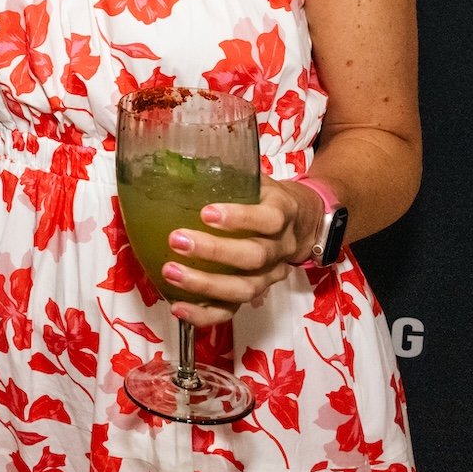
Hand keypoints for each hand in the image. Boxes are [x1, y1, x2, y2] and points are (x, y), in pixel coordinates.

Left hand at [157, 178, 320, 327]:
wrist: (302, 224)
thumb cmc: (265, 196)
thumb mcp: (255, 177)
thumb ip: (227, 170)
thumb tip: (175, 157)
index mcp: (282, 213)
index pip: (268, 218)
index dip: (240, 217)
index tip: (207, 212)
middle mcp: (279, 248)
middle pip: (253, 257)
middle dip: (214, 252)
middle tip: (177, 240)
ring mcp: (269, 276)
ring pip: (244, 288)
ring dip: (205, 284)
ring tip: (170, 272)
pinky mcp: (254, 295)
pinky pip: (232, 310)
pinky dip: (205, 314)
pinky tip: (178, 307)